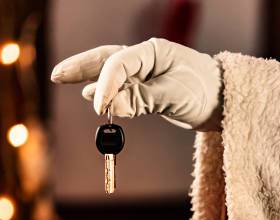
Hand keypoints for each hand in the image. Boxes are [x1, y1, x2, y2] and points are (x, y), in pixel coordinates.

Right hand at [51, 38, 221, 130]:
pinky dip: (105, 92)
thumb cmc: (204, 93)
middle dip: (81, 66)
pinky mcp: (147, 88)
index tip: (99, 107)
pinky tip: (92, 96)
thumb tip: (107, 105)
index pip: (119, 64)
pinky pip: (120, 88)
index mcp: (153, 52)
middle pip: (106, 58)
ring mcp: (145, 72)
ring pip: (110, 72)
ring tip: (62, 78)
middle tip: (57, 75)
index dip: (105, 85)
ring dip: (88, 77)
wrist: (222, 101)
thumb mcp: (173, 96)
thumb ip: (140, 100)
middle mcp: (146, 58)